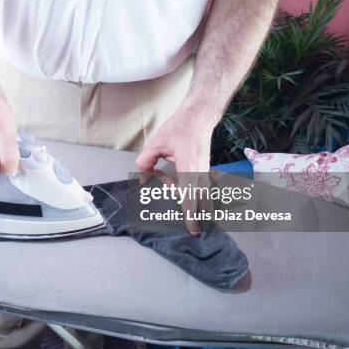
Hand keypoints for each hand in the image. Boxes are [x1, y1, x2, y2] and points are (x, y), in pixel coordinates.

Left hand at [136, 107, 214, 234]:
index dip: (192, 215)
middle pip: (198, 201)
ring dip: (184, 198)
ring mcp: (205, 173)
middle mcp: (201, 172)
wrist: (198, 118)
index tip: (194, 230)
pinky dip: (186, 191)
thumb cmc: (181, 128)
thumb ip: (146, 162)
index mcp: (190, 166)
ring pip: (198, 196)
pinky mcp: (204, 172)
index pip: (191, 196)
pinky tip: (167, 179)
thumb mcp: (156, 144)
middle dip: (192, 214)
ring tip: (165, 182)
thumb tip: (144, 179)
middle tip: (187, 225)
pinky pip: (198, 189)